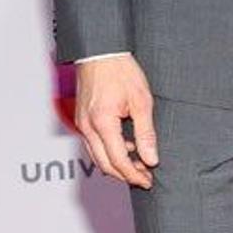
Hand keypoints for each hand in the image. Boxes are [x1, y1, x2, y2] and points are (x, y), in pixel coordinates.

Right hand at [74, 55, 157, 188]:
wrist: (101, 52)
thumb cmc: (121, 71)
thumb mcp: (142, 102)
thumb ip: (145, 133)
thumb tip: (151, 158)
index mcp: (102, 123)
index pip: (118, 161)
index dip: (134, 175)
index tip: (147, 181)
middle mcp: (87, 126)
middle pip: (104, 164)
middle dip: (125, 175)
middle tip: (144, 178)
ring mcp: (82, 123)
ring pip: (97, 157)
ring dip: (116, 165)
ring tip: (139, 165)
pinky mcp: (82, 119)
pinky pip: (93, 144)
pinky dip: (108, 152)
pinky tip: (126, 148)